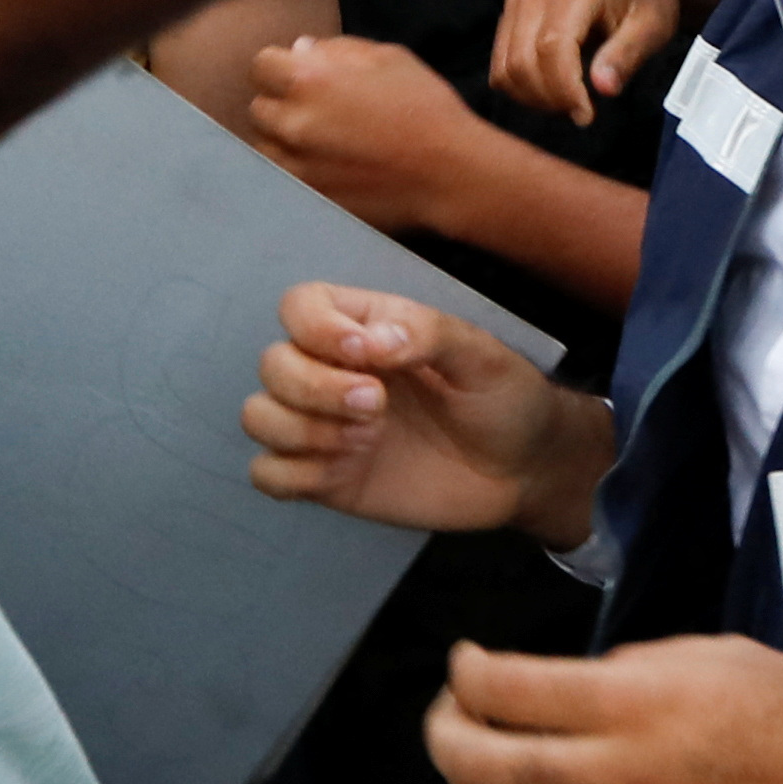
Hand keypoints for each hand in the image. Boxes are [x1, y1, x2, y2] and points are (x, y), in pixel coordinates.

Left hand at [239, 34, 495, 237]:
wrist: (449, 173)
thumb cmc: (425, 107)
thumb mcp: (388, 57)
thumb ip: (337, 49)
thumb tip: (300, 49)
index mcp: (309, 80)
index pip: (261, 65)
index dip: (281, 66)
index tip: (301, 73)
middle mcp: (293, 124)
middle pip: (259, 107)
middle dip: (282, 102)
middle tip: (317, 108)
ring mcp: (296, 167)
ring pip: (264, 146)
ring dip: (283, 139)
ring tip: (321, 140)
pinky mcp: (307, 198)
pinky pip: (279, 179)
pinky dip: (294, 169)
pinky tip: (324, 164)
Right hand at [241, 280, 610, 543]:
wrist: (523, 471)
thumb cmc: (506, 399)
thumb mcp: (483, 356)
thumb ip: (429, 334)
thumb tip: (372, 339)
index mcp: (367, 329)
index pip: (301, 305)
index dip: (316, 327)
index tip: (364, 355)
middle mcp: (335, 373)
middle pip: (273, 363)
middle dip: (315, 387)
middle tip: (377, 407)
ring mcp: (326, 427)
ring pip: (258, 416)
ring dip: (302, 429)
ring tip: (366, 441)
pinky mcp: (325, 478)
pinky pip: (267, 474)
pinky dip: (292, 474)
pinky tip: (344, 471)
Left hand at [425, 634, 782, 783]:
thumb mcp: (709, 654)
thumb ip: (624, 669)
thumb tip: (564, 690)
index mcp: (632, 707)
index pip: (504, 689)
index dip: (466, 672)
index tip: (467, 662)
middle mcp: (612, 781)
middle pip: (481, 766)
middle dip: (445, 734)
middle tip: (450, 714)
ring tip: (475, 771)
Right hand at [495, 0, 696, 120]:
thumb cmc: (648, 2)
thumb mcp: (652, 29)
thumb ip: (626, 56)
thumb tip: (604, 88)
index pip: (552, 47)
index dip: (564, 89)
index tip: (587, 115)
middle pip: (523, 59)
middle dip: (549, 98)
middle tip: (581, 112)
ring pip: (506, 66)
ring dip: (533, 97)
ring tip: (569, 102)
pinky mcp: (511, 12)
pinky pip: (500, 64)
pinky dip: (521, 87)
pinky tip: (552, 90)